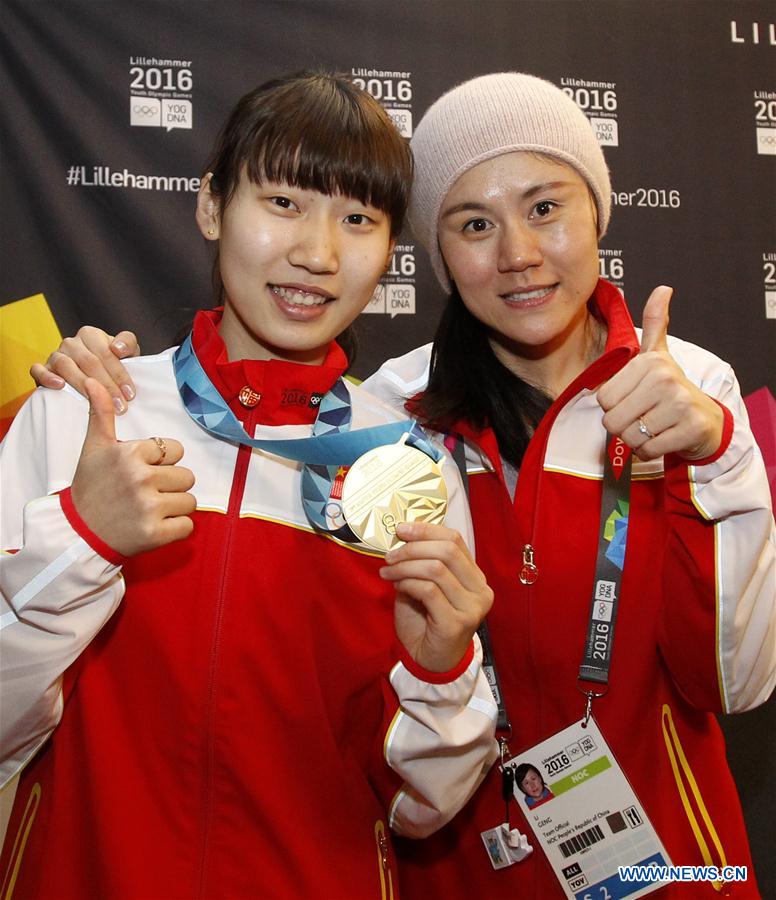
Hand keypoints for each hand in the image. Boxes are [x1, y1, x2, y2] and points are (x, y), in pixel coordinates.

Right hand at [30, 326, 139, 413]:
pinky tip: (60, 386)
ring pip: (65, 366)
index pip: (106, 354)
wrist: (94, 376)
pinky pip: (38, 370)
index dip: (119, 375)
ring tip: (96, 401)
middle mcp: (71, 342)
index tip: (130, 394)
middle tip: (119, 406)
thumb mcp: (127, 352)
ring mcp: (55, 355)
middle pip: (88, 362)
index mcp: (90, 334)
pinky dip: (47, 377)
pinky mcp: (42, 368)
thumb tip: (117, 348)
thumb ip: (128, 344)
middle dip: (106, 386)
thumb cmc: (113, 364)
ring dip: (82, 385)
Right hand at [70, 379, 195, 555]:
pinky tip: (153, 526)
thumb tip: (94, 381)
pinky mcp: (156, 534)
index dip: (162, 462)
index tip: (142, 472)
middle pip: (187, 476)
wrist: (78, 534)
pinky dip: (175, 529)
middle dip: (171, 486)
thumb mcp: (94, 448)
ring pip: (190, 501)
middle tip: (145, 494)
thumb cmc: (91, 488)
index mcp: (130, 454)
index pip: (176, 450)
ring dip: (174, 508)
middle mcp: (141, 478)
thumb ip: (101, 414)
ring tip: (149, 510)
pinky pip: (188, 526)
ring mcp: (149, 507)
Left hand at [380, 522, 493, 672]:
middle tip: (390, 555)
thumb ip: (423, 562)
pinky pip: (429, 591)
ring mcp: (472, 608)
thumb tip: (403, 535)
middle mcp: (480, 590)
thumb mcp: (426, 585)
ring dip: (405, 567)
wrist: (429, 662)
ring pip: (436, 569)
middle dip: (412, 548)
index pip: (455, 540)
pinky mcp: (457, 623)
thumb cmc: (426, 622)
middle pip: (447, 551)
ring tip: (388, 572)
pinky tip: (397, 587)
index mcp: (475, 577)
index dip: (426, 530)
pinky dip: (408, 584)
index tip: (401, 529)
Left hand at [596, 286, 723, 460]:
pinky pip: (647, 451)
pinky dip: (649, 452)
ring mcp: (680, 405)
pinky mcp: (690, 430)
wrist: (707, 420)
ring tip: (653, 427)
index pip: (603, 399)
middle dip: (623, 426)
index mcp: (650, 362)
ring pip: (628, 437)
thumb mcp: (659, 355)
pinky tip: (662, 439)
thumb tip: (663, 288)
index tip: (633, 400)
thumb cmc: (671, 388)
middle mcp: (666, 379)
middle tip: (643, 417)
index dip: (613, 406)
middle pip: (612, 420)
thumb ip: (654, 323)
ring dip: (636, 440)